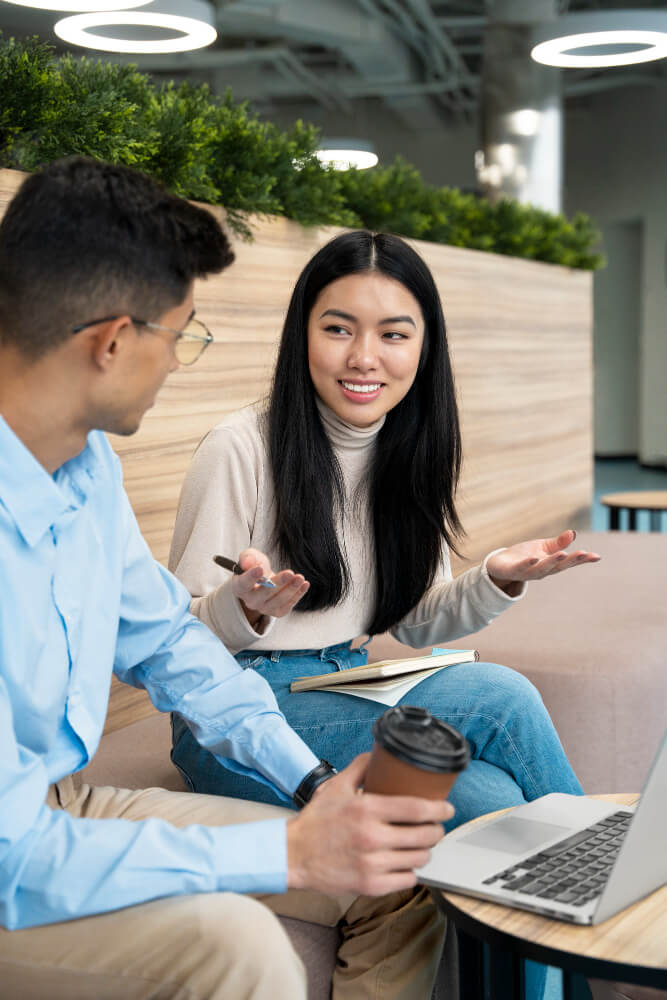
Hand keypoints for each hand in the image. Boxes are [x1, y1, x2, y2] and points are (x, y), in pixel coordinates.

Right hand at [231, 547, 309, 627]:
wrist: (265, 578)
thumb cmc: (256, 566)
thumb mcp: (250, 556)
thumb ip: (247, 558)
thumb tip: (247, 563)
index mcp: (239, 586)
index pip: (244, 583)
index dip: (251, 577)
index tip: (260, 569)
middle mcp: (250, 600)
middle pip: (264, 593)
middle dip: (278, 583)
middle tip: (289, 573)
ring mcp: (263, 608)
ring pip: (278, 601)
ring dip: (291, 589)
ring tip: (300, 578)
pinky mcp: (276, 611)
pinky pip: (287, 606)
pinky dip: (297, 595)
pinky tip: (304, 584)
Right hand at [286, 754, 452, 896]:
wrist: (293, 854)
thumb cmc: (315, 822)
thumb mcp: (336, 787)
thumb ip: (360, 768)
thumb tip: (378, 756)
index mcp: (367, 809)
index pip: (416, 809)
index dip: (439, 809)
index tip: (447, 808)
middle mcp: (372, 837)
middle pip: (424, 836)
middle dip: (436, 831)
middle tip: (435, 827)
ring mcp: (372, 864)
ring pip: (419, 859)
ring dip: (424, 851)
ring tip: (419, 845)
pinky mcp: (370, 886)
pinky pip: (407, 880)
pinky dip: (410, 872)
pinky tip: (404, 863)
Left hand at [486, 529, 599, 595]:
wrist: (500, 565)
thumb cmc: (524, 556)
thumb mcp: (543, 547)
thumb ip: (558, 543)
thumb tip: (573, 533)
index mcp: (551, 564)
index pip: (568, 562)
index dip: (582, 560)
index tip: (596, 557)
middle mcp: (542, 570)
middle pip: (559, 566)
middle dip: (571, 560)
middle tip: (584, 554)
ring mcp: (528, 572)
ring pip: (542, 568)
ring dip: (553, 562)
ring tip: (563, 554)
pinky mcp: (514, 570)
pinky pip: (522, 568)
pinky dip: (529, 563)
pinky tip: (535, 557)